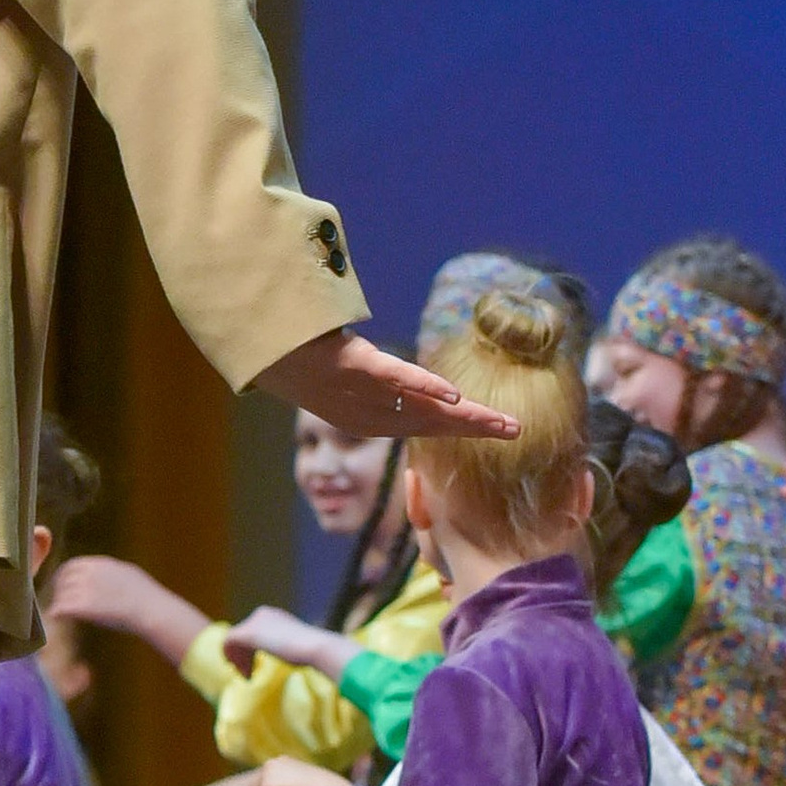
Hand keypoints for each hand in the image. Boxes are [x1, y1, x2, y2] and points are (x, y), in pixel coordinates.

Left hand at [48, 557, 199, 654]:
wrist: (151, 609)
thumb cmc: (147, 596)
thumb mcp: (129, 574)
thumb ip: (114, 573)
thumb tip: (114, 574)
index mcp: (101, 564)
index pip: (72, 565)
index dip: (65, 576)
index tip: (64, 586)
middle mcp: (90, 573)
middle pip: (62, 578)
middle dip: (59, 589)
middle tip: (58, 601)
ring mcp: (85, 588)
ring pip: (61, 594)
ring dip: (58, 602)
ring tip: (58, 613)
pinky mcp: (83, 606)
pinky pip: (60, 607)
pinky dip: (56, 612)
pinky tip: (56, 617)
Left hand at [220, 605, 347, 676]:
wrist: (314, 646)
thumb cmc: (313, 650)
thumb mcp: (299, 647)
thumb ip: (288, 647)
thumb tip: (291, 652)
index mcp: (274, 615)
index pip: (254, 630)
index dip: (250, 650)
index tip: (254, 666)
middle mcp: (262, 613)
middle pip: (243, 635)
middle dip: (243, 655)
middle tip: (247, 673)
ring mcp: (254, 621)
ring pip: (235, 640)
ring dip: (238, 659)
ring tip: (246, 675)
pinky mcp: (247, 632)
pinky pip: (227, 642)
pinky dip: (231, 658)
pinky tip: (242, 672)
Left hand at [253, 328, 517, 442]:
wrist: (269, 354)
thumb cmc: (309, 365)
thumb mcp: (348, 378)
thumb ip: (380, 381)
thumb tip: (401, 380)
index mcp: (377, 418)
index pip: (429, 425)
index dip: (465, 429)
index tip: (501, 430)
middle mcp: (375, 412)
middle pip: (434, 422)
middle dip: (477, 428)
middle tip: (516, 431)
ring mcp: (367, 393)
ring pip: (422, 406)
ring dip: (463, 416)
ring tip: (499, 422)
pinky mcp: (359, 367)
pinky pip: (396, 379)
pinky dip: (425, 388)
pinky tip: (454, 397)